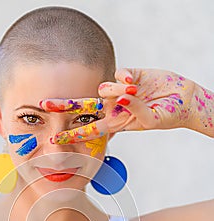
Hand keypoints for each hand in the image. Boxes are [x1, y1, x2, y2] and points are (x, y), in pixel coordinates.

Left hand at [40, 68, 212, 142]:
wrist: (183, 99)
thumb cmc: (168, 115)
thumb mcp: (151, 120)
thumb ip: (135, 110)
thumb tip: (122, 98)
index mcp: (116, 122)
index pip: (89, 129)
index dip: (72, 134)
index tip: (55, 140)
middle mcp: (113, 107)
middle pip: (82, 106)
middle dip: (63, 106)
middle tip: (44, 104)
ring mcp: (118, 91)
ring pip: (104, 88)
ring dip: (117, 91)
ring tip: (136, 92)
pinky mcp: (127, 75)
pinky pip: (119, 74)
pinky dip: (126, 77)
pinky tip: (136, 82)